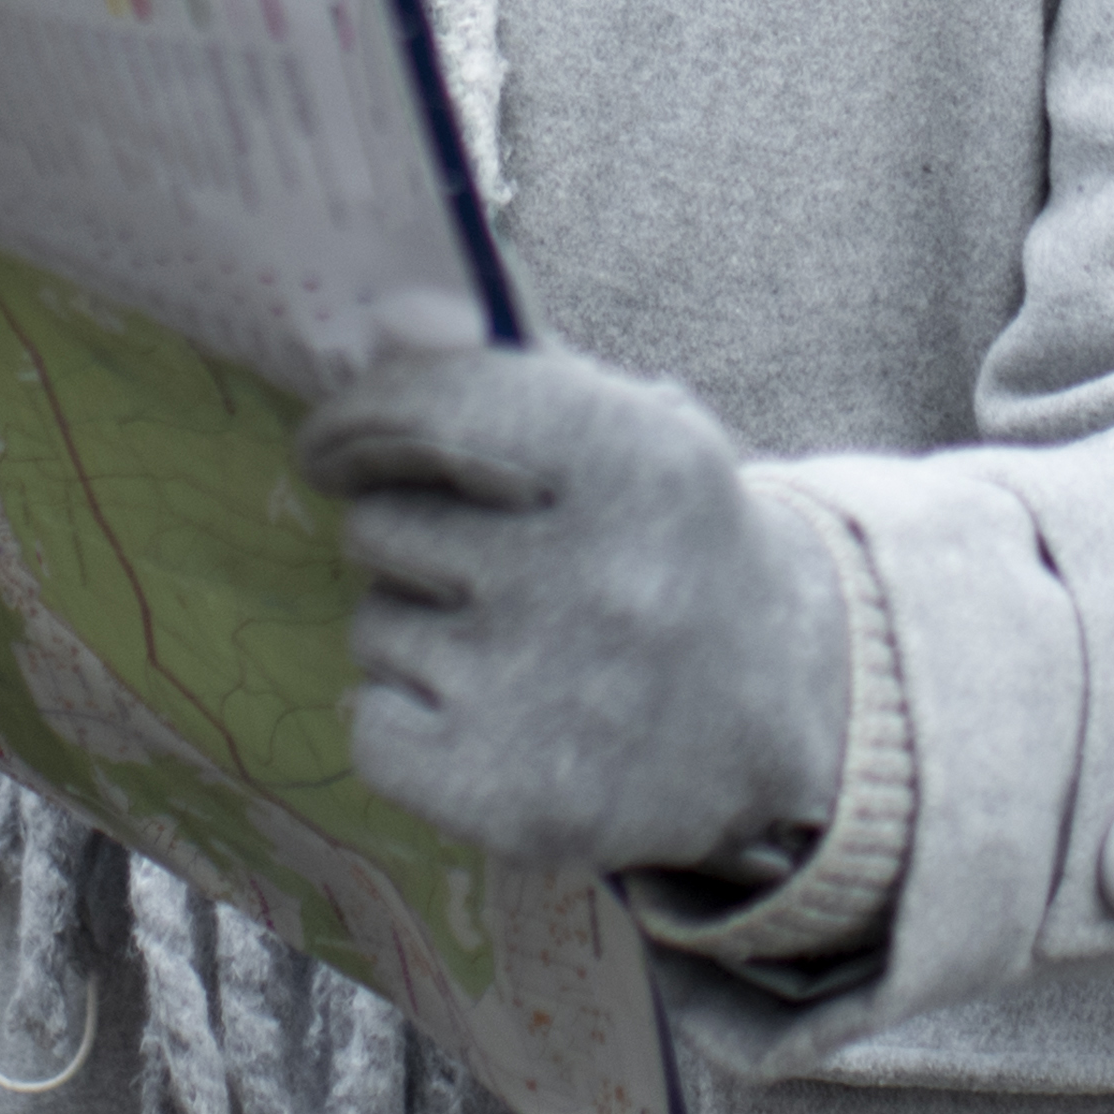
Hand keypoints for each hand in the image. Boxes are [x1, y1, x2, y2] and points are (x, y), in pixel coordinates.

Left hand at [294, 342, 847, 880]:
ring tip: (511, 648)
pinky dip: (408, 724)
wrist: (784, 716)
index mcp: (636, 463)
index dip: (356, 422)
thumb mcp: (637, 436)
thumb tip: (388, 315)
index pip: (431, 408)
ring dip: (416, 631)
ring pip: (374, 627)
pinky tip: (492, 719)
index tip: (329, 449)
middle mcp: (594, 578)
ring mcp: (549, 697)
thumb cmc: (676, 551)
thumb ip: (510, 372)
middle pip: (383, 525)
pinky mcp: (510, 798)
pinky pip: (370, 726)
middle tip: (485, 567)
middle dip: (410, 539)